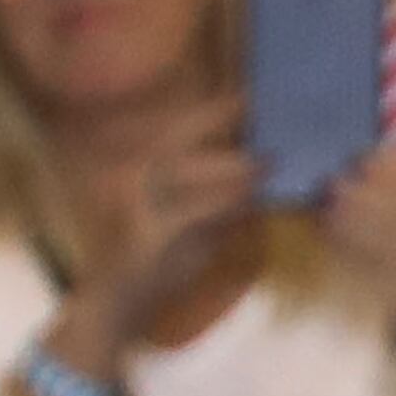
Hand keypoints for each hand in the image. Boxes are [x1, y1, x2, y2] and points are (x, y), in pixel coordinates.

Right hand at [66, 100, 259, 350]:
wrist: (124, 301)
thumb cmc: (164, 260)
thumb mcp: (203, 226)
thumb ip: (228, 202)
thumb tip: (266, 182)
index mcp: (151, 173)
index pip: (181, 133)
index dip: (213, 112)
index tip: (248, 95)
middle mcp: (139, 180)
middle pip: (177, 139)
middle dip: (215, 120)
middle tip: (257, 108)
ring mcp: (140, 204)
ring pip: (184, 171)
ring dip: (230, 165)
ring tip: (271, 162)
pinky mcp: (147, 233)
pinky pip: (190, 212)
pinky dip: (223, 203)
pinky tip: (252, 199)